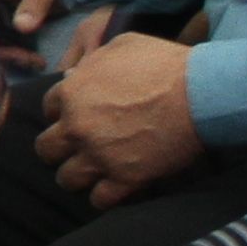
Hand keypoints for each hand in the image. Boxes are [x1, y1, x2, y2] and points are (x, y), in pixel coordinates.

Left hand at [33, 21, 204, 205]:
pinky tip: (112, 188)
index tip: (76, 117)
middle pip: (46, 149)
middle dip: (58, 149)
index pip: (48, 109)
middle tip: (76, 148)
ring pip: (66, 179)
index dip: (62, 113)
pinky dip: (103, 197)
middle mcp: (78, 127)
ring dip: (77, 175)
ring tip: (91, 172)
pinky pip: (99, 199)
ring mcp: (99, 155)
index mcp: (72, 92)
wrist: (201, 93)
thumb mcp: (120, 46)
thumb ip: (92, 61)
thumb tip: (77, 74)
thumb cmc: (164, 64)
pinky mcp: (125, 178)